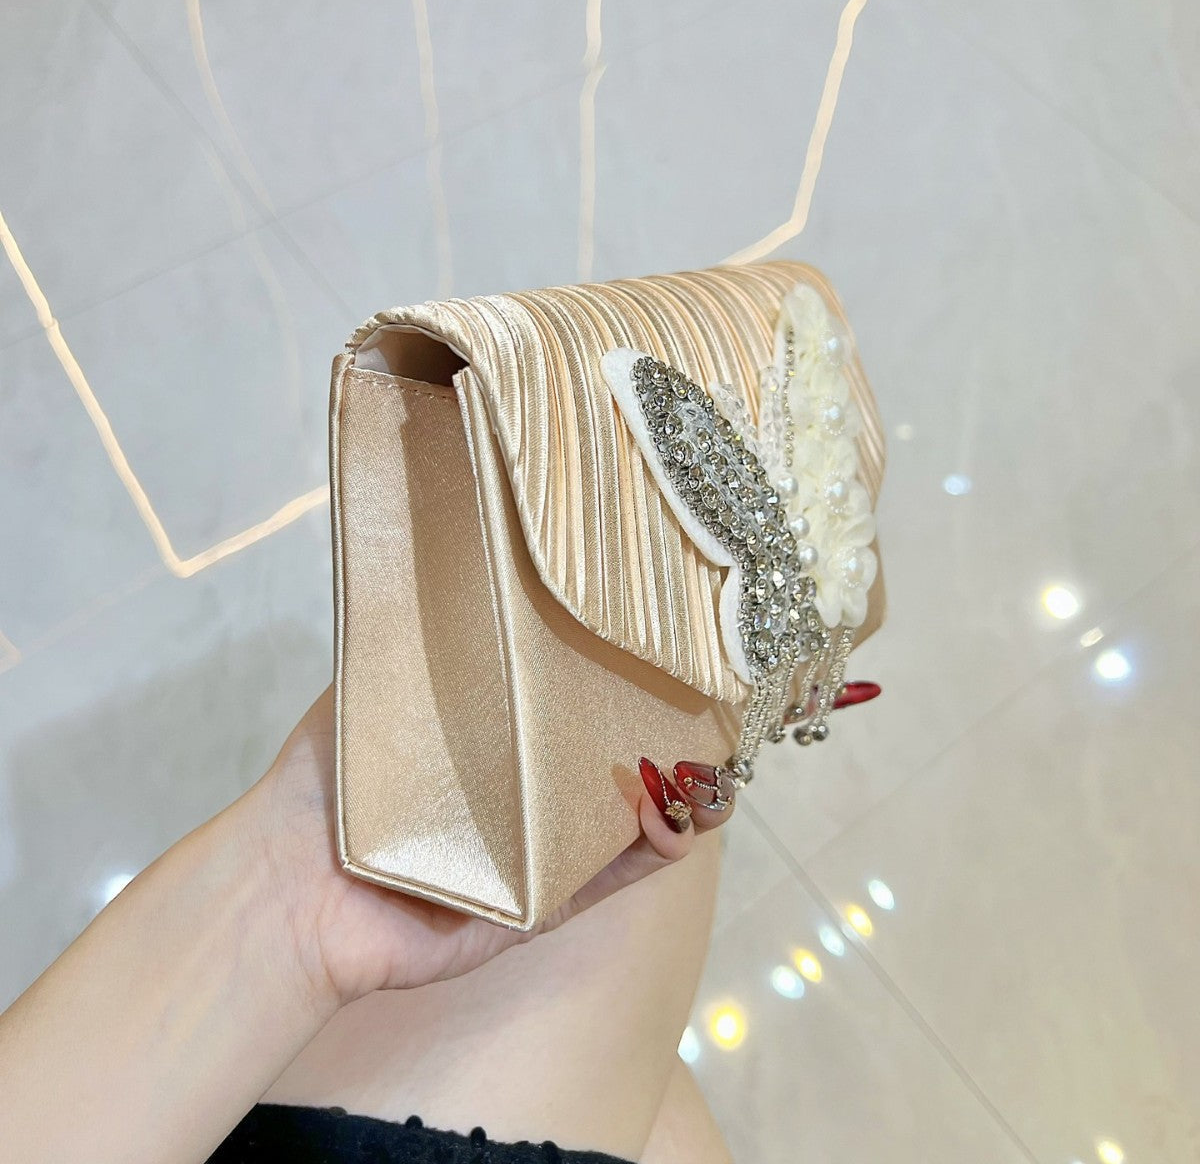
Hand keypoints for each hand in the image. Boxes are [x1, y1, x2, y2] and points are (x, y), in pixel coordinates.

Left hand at [248, 687, 734, 1009]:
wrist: (287, 885)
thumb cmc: (325, 784)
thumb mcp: (372, 692)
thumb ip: (415, 644)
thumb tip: (443, 557)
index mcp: (488, 752)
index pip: (563, 711)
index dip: (610, 681)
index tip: (651, 644)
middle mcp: (517, 802)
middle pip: (603, 765)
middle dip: (656, 735)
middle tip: (703, 696)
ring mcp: (532, 857)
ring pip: (621, 823)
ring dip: (674, 795)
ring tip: (717, 757)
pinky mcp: (535, 908)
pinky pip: (604, 882)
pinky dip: (650, 854)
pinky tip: (688, 820)